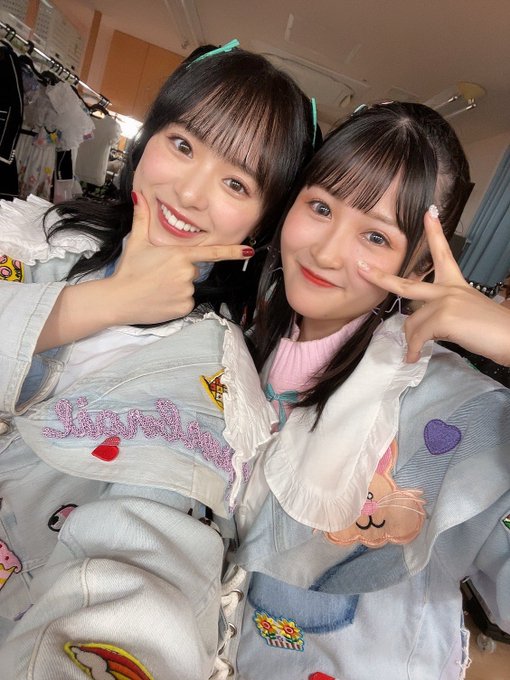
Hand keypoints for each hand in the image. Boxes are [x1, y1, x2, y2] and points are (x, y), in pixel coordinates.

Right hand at [35, 192, 252, 352]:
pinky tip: (160, 299)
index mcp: (179, 255)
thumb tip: (138, 195)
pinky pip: (186, 302)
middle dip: (179, 271)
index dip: (232, 252)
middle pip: (193, 270)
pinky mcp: (184, 307)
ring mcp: (187, 291)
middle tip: (158, 274)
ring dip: (177, 286)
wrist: (119, 299)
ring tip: (157, 287)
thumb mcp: (137, 241)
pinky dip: (176, 301)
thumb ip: (142, 218)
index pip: (212, 253)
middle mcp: (187, 273)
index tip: (248, 252)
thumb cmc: (129, 270)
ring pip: (189, 286)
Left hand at [357, 208, 509, 365]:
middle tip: (360, 267)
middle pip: (406, 283)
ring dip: (411, 341)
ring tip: (414, 353)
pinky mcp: (444, 317)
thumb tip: (422, 329)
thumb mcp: (467, 315)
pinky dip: (414, 350)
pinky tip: (415, 357)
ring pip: (412, 322)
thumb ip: (444, 314)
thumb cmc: (494, 330)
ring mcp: (445, 301)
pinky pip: (418, 336)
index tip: (428, 213)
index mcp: (456, 284)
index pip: (443, 254)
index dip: (434, 233)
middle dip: (380, 277)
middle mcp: (449, 288)